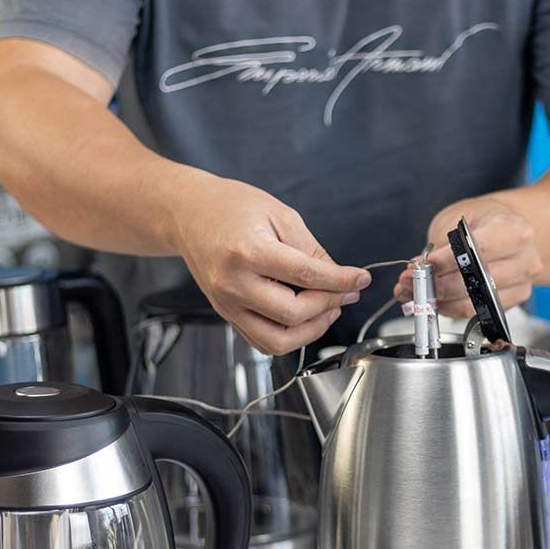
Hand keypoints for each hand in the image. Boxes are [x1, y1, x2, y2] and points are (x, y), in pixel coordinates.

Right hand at [171, 176, 369, 354]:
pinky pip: (262, 341)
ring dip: (311, 330)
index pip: (306, 276)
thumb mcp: (280, 215)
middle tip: (346, 292)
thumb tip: (339, 277)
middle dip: (328, 305)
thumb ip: (311, 249)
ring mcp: (227, 304)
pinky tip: (305, 318)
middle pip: (293, 314)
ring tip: (328, 309)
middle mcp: (234, 283)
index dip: (340, 281)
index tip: (361, 279)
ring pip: (278, 339)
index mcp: (249, 252)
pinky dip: (289, 337)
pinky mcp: (226, 314)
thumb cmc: (231, 206)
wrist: (188, 213)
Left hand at [395, 196, 541, 317]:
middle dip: (436, 285)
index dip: (446, 262)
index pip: (477, 251)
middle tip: (410, 282)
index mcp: (513, 230)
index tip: (422, 265)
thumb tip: (417, 271)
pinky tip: (436, 298)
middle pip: (475, 282)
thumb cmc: (484, 219)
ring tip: (416, 291)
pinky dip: (450, 308)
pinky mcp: (514, 300)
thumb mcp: (458, 217)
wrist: (508, 228)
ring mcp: (522, 283)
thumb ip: (439, 243)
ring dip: (439, 300)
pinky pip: (476, 312)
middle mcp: (523, 259)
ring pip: (474, 302)